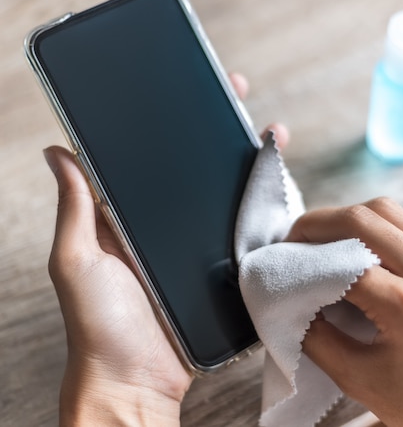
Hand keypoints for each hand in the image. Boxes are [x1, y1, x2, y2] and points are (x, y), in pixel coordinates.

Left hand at [45, 72, 287, 425]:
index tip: (189, 85)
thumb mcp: (77, 260)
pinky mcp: (226, 265)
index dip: (173, 118)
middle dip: (221, 125)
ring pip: (230, 190)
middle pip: (199, 163)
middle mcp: (168, 221)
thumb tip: (56, 151)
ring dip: (250, 160)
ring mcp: (200, 242)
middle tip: (238, 94)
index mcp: (132, 212)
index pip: (155, 153)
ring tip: (269, 132)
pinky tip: (280, 185)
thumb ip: (76, 207)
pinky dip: (266, 206)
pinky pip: (249, 228)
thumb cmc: (99, 326)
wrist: (137, 382)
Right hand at [287, 197, 402, 426]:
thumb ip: (315, 335)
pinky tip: (355, 245)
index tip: (285, 262)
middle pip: (365, 219)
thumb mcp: (356, 377)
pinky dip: (373, 226)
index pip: (345, 263)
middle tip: (296, 238)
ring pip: (387, 211)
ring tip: (323, 237)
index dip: (307, 258)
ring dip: (347, 218)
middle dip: (320, 222)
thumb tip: (291, 298)